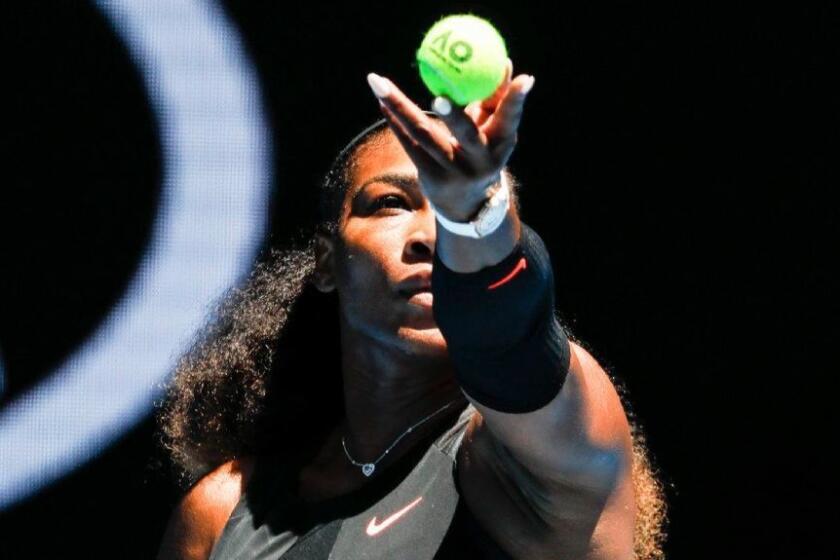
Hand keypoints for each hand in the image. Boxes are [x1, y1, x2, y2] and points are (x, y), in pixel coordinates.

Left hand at [367, 58, 534, 221]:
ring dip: (399, 106)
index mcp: (500, 144)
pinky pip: (409, 144)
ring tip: (379, 83)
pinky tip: (382, 102)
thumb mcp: (493, 130)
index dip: (515, 100)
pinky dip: (395, 121)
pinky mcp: (430, 177)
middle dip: (453, 114)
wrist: (465, 203)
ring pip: (424, 135)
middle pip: (466, 133)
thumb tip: (506, 62)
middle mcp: (479, 160)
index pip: (509, 118)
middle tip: (438, 95)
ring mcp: (453, 170)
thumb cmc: (480, 152)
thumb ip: (497, 99)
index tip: (524, 78)